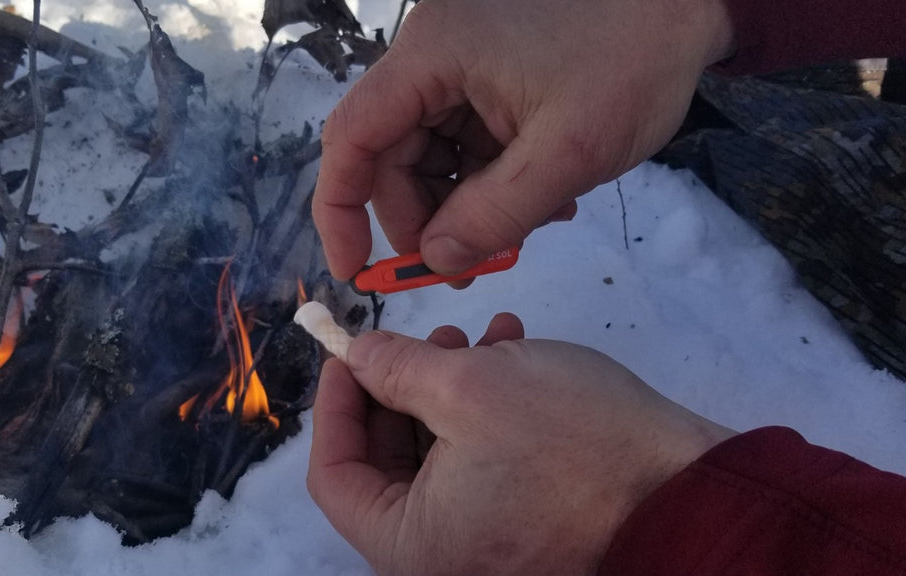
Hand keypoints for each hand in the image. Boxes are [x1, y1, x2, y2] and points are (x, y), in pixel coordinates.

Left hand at [307, 314, 735, 575]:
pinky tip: (516, 358)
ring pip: (441, 455)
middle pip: (388, 464)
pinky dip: (490, 411)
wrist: (694, 493)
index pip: (333, 475)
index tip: (349, 350)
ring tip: (485, 338)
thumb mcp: (471, 388)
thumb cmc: (574, 445)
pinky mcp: (526, 525)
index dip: (335, 405)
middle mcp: (441, 557)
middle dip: (404, 387)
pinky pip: (484, 465)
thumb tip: (357, 356)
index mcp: (410, 545)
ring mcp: (486, 545)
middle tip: (430, 336)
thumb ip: (395, 368)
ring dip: (452, 388)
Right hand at [313, 0, 734, 278]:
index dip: (342, 209)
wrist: (689, 0)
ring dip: (464, 201)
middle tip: (468, 263)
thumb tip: (436, 261)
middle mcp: (432, 52)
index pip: (353, 137)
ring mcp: (460, 59)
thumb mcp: (567, 154)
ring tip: (526, 225)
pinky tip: (537, 195)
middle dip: (423, 215)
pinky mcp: (488, 69)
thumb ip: (494, 216)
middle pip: (391, 151)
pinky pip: (465, 136)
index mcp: (433, 55)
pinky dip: (488, 176)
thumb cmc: (635, 60)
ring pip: (429, 151)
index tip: (354, 269)